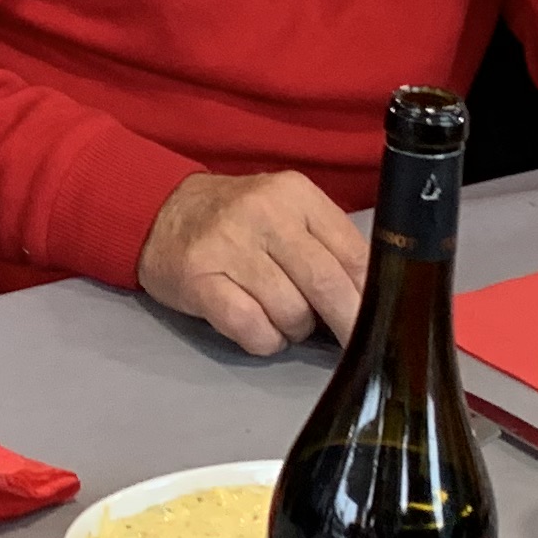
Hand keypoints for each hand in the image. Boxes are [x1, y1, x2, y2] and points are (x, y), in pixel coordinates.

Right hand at [138, 169, 365, 356]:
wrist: (159, 212)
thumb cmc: (236, 219)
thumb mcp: (286, 212)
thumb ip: (327, 245)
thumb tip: (372, 298)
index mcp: (295, 194)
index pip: (353, 253)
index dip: (370, 295)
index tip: (379, 319)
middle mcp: (263, 214)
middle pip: (326, 284)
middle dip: (346, 323)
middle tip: (351, 343)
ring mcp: (228, 246)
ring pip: (291, 313)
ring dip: (295, 329)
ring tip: (280, 316)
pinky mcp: (200, 280)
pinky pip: (253, 329)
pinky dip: (264, 340)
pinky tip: (258, 328)